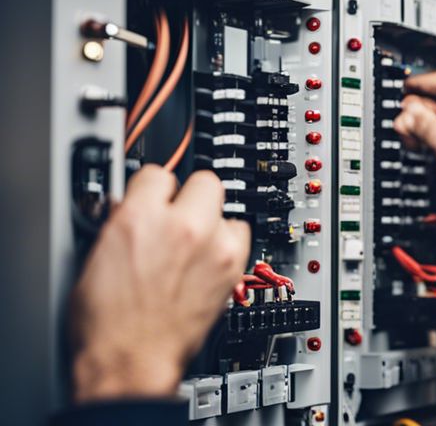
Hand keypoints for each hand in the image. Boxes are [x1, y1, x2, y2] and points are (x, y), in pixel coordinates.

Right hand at [70, 166, 250, 402]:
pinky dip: (228, 241)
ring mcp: (213, 245)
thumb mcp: (98, 255)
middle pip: (204, 179)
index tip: (154, 197)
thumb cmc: (108, 320)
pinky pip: (240, 234)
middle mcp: (182, 225)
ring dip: (211, 220)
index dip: (154, 187)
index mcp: (140, 217)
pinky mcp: (232, 266)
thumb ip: (124, 219)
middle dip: (189, 195)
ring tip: (194, 241)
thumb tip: (135, 204)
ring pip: (226, 207)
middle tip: (178, 214)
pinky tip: (210, 255)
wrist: (132, 360)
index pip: (157, 172)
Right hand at [394, 72, 435, 223]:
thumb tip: (406, 112)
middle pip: (433, 99)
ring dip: (416, 126)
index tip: (400, 88)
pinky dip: (421, 134)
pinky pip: (431, 126)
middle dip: (416, 114)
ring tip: (413, 142)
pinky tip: (418, 144)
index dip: (419, 86)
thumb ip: (426, 126)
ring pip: (429, 113)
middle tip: (405, 128)